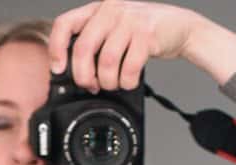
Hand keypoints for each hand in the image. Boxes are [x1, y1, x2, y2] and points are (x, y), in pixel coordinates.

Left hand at [49, 1, 195, 91]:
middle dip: (83, 76)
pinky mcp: (146, 35)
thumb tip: (75, 75)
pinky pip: (128, 68)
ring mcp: (129, 21)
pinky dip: (127, 82)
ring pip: (106, 62)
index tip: (58, 69)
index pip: (65, 24)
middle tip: (91, 86)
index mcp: (98, 9)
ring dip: (108, 82)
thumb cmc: (142, 33)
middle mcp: (111, 10)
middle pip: (83, 49)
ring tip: (114, 84)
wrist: (179, 26)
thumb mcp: (114, 30)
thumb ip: (95, 43)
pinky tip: (129, 81)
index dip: (56, 48)